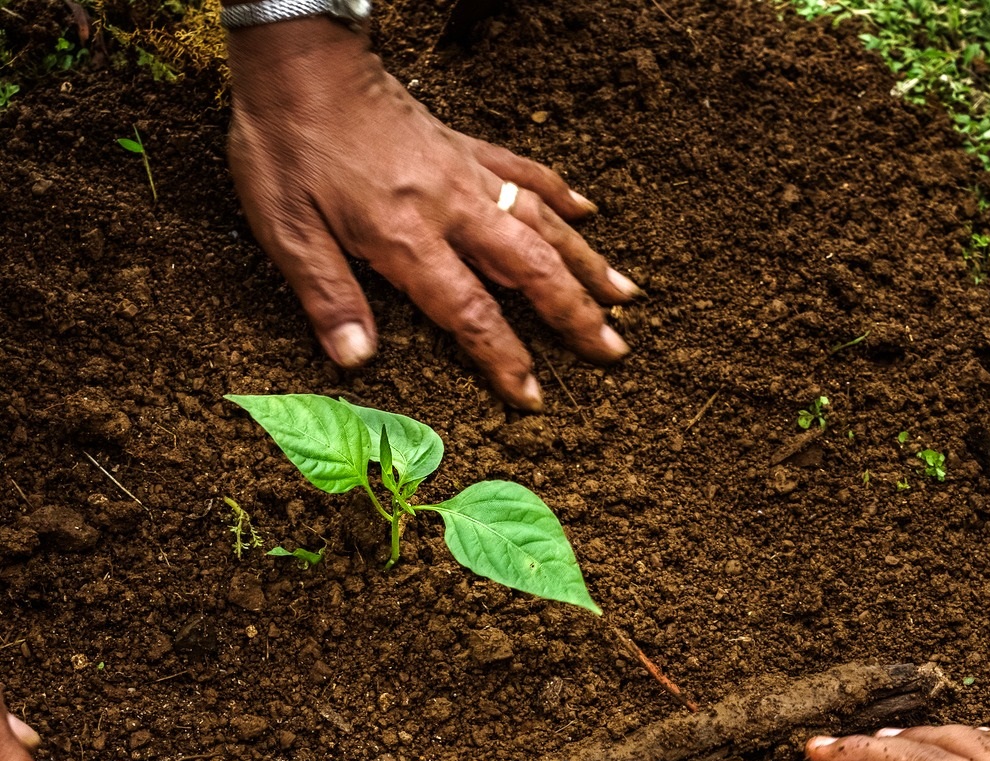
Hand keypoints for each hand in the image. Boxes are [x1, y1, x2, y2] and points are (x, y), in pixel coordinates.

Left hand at [225, 19, 637, 409]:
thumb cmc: (286, 144)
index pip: (471, 311)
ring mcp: (465, 174)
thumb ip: (326, 294)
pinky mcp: (464, 145)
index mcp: (406, 236)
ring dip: (587, 261)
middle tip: (614, 350)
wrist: (300, 58)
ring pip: (543, 222)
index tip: (534, 396)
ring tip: (626, 295)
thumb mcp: (284, 227)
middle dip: (576, 314)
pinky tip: (588, 210)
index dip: (506, 358)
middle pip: (530, 268)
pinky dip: (559, 192)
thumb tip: (355, 359)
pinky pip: (524, 170)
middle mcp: (451, 207)